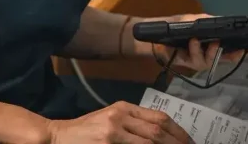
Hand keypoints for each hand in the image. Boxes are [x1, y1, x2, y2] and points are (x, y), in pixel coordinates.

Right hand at [48, 101, 191, 143]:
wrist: (58, 136)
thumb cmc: (84, 132)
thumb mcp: (109, 121)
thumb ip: (132, 125)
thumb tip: (158, 137)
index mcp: (123, 107)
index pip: (159, 117)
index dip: (178, 131)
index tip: (189, 142)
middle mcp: (120, 114)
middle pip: (158, 129)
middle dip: (177, 142)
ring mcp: (114, 129)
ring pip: (150, 140)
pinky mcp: (108, 141)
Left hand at [149, 14, 247, 71]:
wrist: (154, 34)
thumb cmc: (175, 26)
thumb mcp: (194, 19)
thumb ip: (209, 21)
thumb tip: (225, 20)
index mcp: (211, 44)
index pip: (230, 49)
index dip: (242, 50)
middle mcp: (207, 54)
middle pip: (225, 59)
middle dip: (234, 56)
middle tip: (240, 50)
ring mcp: (197, 59)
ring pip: (210, 61)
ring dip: (211, 51)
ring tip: (212, 42)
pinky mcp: (187, 62)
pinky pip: (195, 59)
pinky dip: (195, 50)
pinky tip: (194, 41)